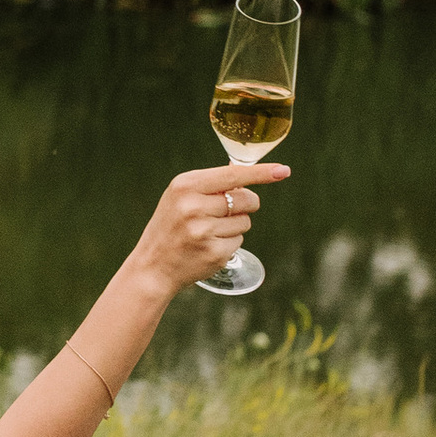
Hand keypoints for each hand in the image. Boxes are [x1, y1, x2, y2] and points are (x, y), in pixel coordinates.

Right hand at [136, 160, 290, 292]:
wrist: (153, 266)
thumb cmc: (170, 226)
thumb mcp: (180, 196)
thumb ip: (210, 184)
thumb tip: (245, 171)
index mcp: (185, 186)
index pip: (233, 175)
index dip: (261, 172)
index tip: (282, 170)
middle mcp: (194, 206)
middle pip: (246, 199)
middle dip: (245, 205)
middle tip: (223, 213)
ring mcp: (204, 231)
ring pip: (245, 221)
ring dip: (234, 226)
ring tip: (208, 232)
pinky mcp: (214, 253)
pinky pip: (240, 241)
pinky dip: (229, 243)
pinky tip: (208, 246)